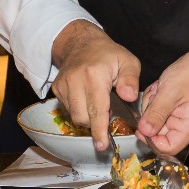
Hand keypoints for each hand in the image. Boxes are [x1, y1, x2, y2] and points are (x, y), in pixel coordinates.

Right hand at [51, 23, 141, 149]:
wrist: (81, 43)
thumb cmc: (108, 54)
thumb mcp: (128, 61)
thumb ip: (131, 79)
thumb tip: (129, 97)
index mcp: (94, 75)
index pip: (97, 108)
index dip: (99, 129)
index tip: (102, 145)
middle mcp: (75, 80)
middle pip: (83, 117)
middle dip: (96, 123)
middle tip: (108, 110)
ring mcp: (62, 85)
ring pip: (75, 116)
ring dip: (88, 115)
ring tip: (98, 101)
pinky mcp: (56, 89)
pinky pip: (68, 109)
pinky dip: (79, 108)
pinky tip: (86, 97)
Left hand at [138, 52, 188, 154]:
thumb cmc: (188, 76)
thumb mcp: (169, 93)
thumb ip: (156, 114)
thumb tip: (144, 132)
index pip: (169, 148)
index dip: (152, 141)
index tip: (142, 126)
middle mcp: (183, 127)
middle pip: (157, 136)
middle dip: (150, 117)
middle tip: (154, 99)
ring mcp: (174, 120)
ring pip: (152, 123)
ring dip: (149, 107)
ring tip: (157, 92)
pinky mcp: (168, 112)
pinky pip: (152, 114)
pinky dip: (150, 103)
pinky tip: (157, 91)